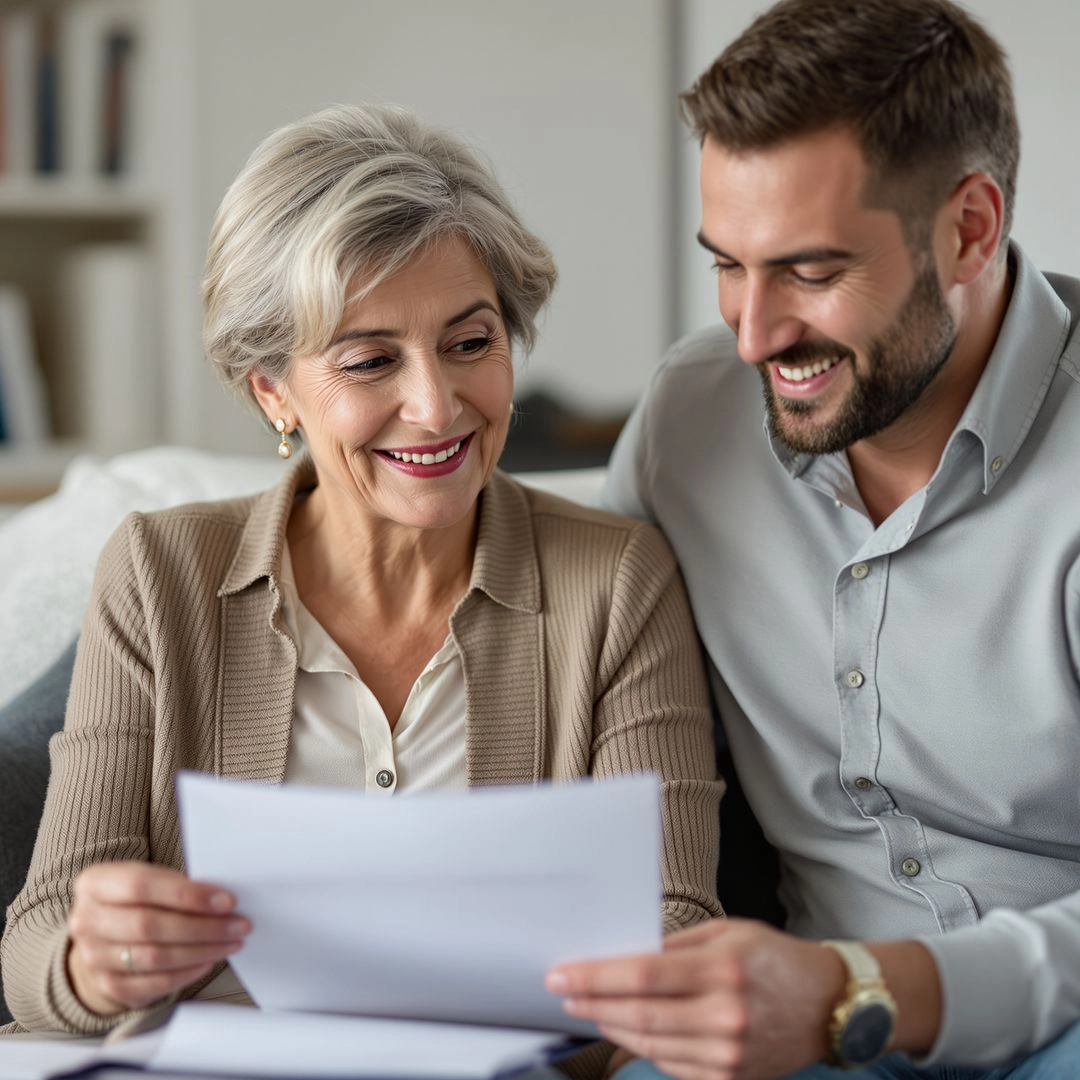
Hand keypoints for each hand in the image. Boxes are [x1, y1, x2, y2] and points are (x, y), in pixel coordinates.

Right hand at [66, 861, 249, 1016]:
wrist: (103, 934)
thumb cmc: (136, 899)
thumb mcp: (148, 878)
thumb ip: (176, 886)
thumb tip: (222, 900)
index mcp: (95, 883)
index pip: (141, 886)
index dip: (187, 895)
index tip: (226, 901)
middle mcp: (87, 920)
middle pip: (148, 926)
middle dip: (202, 926)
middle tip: (238, 924)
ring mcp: (93, 957)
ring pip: (154, 957)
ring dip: (201, 950)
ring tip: (231, 942)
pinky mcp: (107, 984)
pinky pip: (153, 983)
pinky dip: (186, 973)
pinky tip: (208, 961)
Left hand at [546, 917, 845, 1079]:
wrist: (828, 1005)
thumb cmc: (774, 958)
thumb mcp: (727, 932)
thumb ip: (675, 945)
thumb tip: (625, 956)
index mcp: (723, 969)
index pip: (643, 975)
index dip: (596, 977)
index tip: (561, 975)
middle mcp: (726, 1016)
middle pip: (640, 1015)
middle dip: (593, 1004)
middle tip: (564, 992)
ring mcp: (729, 1054)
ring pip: (651, 1044)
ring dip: (611, 1027)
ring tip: (588, 1010)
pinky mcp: (730, 1078)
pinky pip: (672, 1065)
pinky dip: (643, 1047)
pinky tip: (626, 1030)